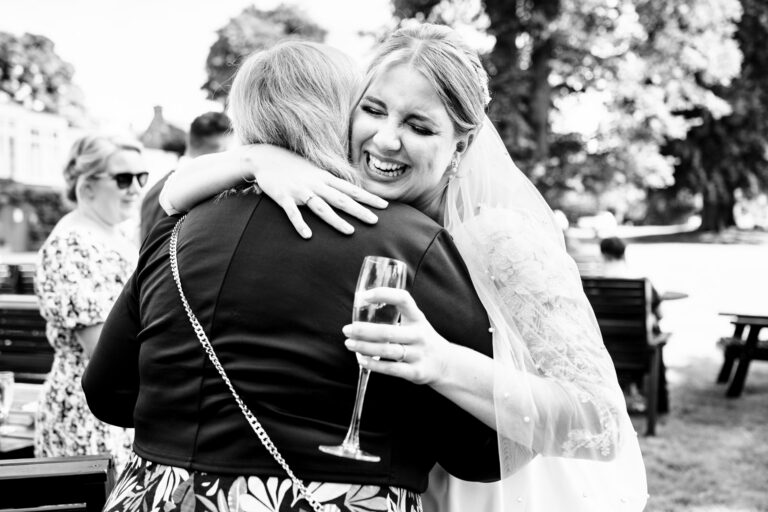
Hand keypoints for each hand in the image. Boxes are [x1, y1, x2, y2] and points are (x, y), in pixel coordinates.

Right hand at [248, 145, 387, 238]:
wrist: (265, 157)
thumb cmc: (292, 166)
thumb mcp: (314, 171)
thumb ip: (329, 182)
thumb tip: (347, 192)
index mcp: (324, 178)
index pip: (351, 189)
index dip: (368, 198)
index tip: (385, 206)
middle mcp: (316, 184)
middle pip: (341, 199)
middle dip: (359, 210)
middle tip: (376, 221)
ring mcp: (300, 191)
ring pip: (321, 207)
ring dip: (336, 220)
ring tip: (350, 232)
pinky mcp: (283, 197)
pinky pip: (293, 213)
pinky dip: (300, 224)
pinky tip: (308, 236)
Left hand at [342, 287, 450, 385]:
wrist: (445, 364)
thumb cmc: (422, 339)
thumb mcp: (416, 322)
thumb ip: (396, 315)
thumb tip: (363, 307)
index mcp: (417, 318)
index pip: (403, 299)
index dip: (383, 294)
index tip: (364, 296)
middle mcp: (419, 334)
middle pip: (388, 331)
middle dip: (364, 331)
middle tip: (347, 330)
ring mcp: (418, 354)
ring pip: (387, 351)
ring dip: (364, 347)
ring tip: (349, 344)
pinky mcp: (416, 372)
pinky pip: (391, 369)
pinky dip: (374, 364)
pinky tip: (361, 360)